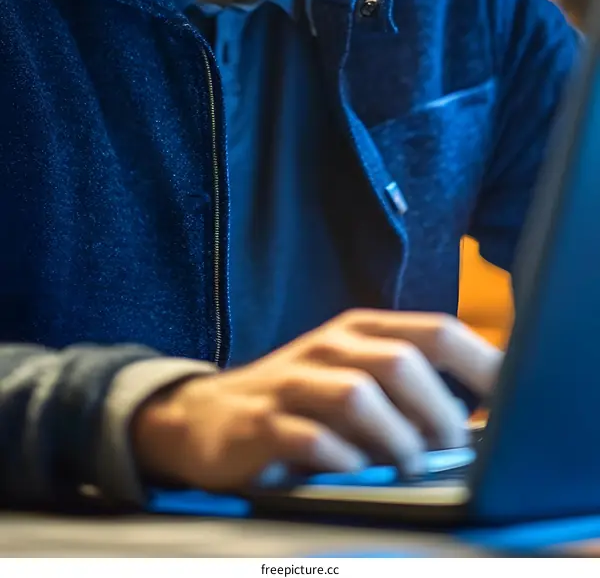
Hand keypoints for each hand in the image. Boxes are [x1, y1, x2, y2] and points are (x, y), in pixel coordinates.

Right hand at [131, 310, 501, 490]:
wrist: (204, 417)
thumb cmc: (299, 403)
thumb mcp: (354, 377)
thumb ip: (408, 386)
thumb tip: (481, 421)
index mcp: (360, 331)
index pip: (435, 330)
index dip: (481, 364)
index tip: (508, 399)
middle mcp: (330, 347)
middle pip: (403, 362)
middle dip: (439, 411)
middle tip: (449, 450)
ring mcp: (293, 382)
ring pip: (359, 395)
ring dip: (395, 439)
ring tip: (407, 468)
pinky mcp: (261, 423)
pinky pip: (310, 438)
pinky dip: (342, 460)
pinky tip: (352, 474)